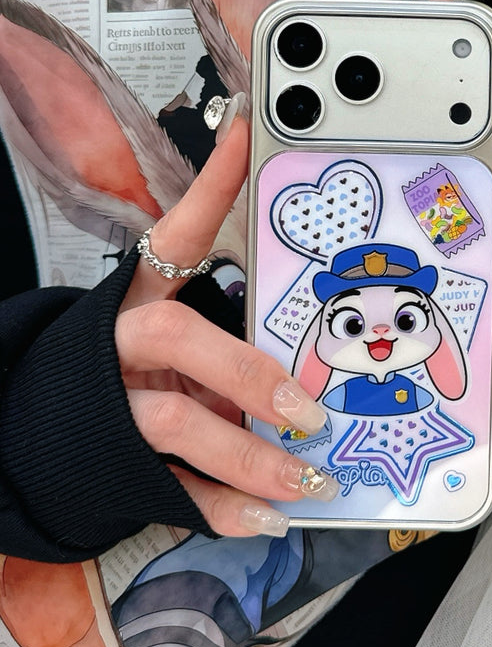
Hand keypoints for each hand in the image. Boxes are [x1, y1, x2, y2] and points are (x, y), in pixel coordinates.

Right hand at [116, 100, 335, 537]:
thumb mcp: (164, 344)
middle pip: (176, 338)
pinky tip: (268, 516)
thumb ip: (222, 344)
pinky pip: (169, 489)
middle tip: (308, 409)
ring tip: (307, 475)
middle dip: (247, 373)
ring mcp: (110, 404)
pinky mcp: (109, 463)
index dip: (213, 183)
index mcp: (137, 301)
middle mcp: (120, 343)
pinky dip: (223, 508)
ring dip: (249, 456)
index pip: (177, 231)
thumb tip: (306, 363)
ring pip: (174, 422)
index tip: (249, 129)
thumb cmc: (120, 379)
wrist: (28, 437)